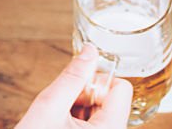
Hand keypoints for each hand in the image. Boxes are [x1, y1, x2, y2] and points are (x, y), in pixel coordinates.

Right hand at [15, 45, 132, 128]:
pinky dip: (75, 120)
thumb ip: (72, 77)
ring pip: (100, 112)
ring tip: (57, 121)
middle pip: (111, 99)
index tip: (75, 90)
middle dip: (85, 96)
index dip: (96, 82)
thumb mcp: (49, 107)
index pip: (122, 88)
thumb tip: (89, 51)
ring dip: (78, 108)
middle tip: (62, 108)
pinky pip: (92, 124)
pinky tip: (58, 127)